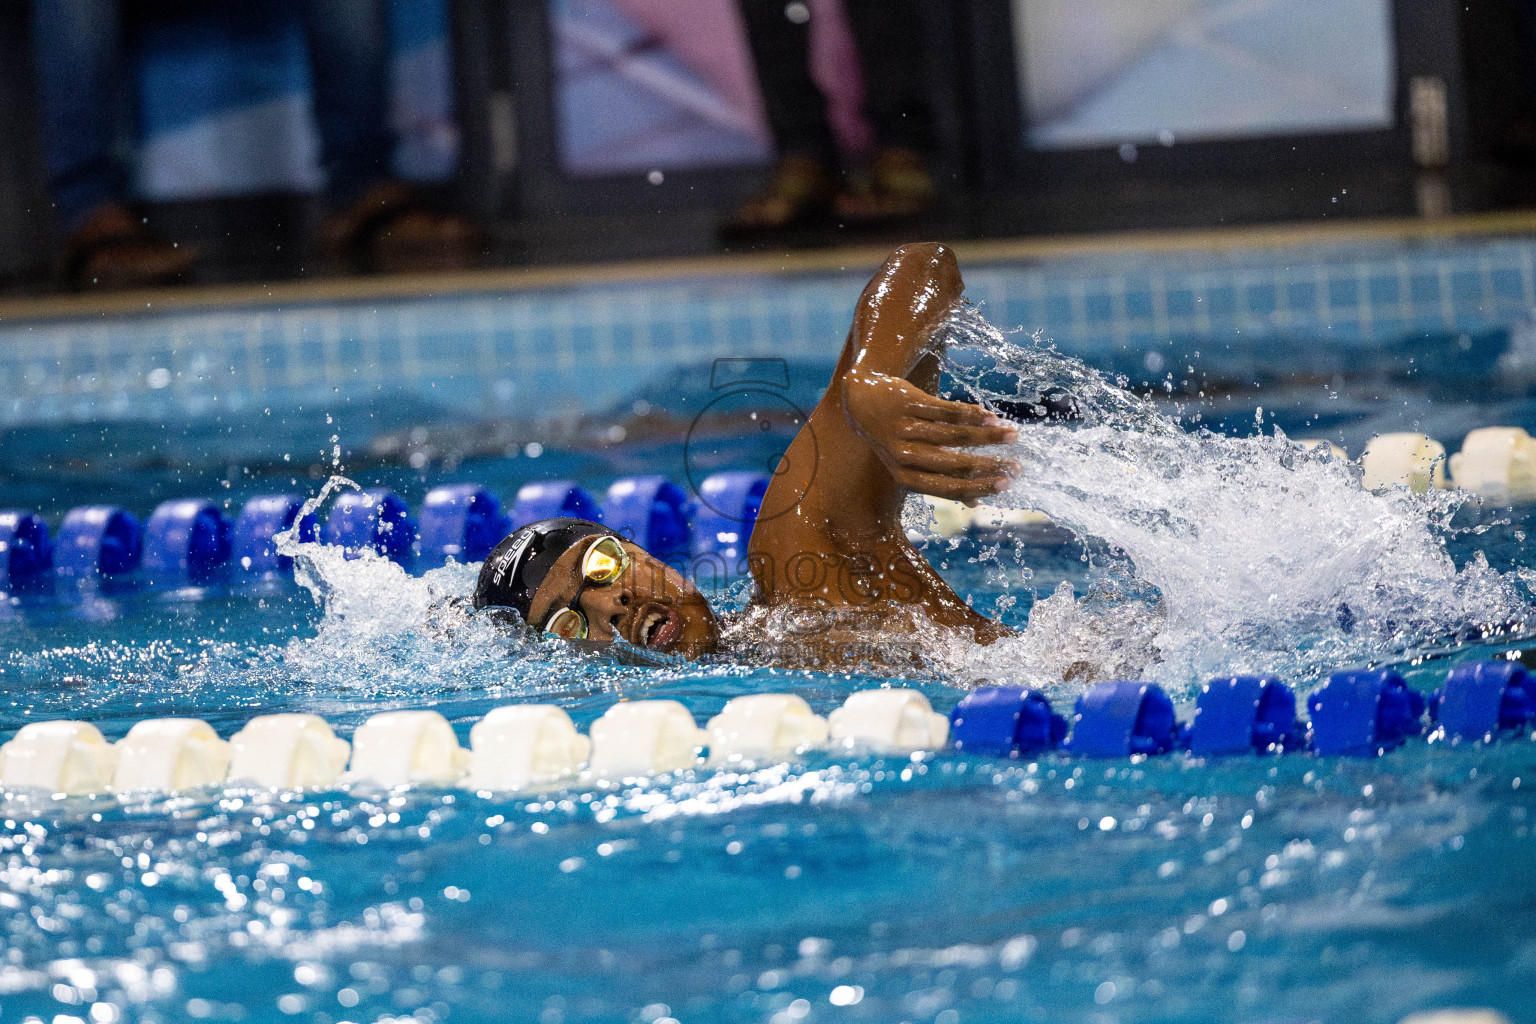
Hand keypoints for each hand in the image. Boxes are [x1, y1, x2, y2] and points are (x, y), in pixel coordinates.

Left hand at [842, 369, 1019, 503]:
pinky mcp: (908, 403)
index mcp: (905, 477)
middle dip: (989, 465)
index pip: (948, 488)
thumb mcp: (909, 464)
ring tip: (1011, 434)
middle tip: (1016, 465)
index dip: (979, 487)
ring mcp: (904, 428)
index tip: (1006, 484)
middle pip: (954, 464)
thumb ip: (940, 480)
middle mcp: (903, 456)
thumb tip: (977, 503)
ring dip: (987, 435)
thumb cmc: (893, 437)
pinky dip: (972, 414)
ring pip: (954, 435)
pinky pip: (946, 411)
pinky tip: (990, 416)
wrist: (862, 399)